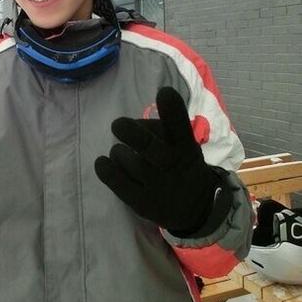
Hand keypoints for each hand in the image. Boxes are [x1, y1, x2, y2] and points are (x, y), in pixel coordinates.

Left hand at [95, 87, 222, 232]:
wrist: (197, 208)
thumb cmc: (183, 166)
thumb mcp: (185, 146)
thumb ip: (164, 130)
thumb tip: (132, 122)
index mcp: (185, 147)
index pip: (180, 126)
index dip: (172, 109)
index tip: (164, 93)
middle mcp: (171, 165)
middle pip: (148, 145)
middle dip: (130, 132)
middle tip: (117, 125)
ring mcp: (156, 186)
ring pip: (125, 160)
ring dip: (118, 152)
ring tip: (122, 153)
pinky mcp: (142, 203)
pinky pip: (116, 181)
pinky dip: (105, 169)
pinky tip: (103, 163)